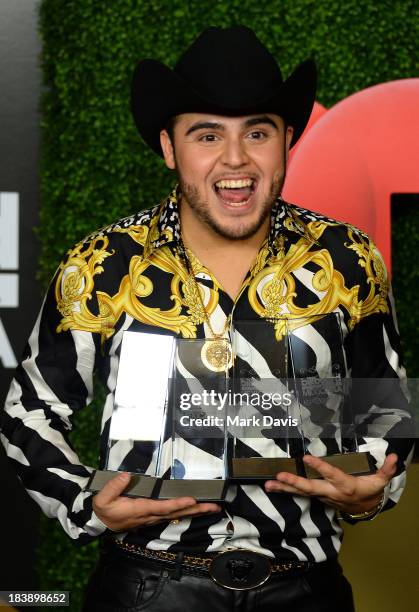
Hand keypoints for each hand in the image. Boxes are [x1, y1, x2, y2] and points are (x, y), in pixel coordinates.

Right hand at [92, 472, 220, 530]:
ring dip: (196, 512)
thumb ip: (114, 487)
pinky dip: (188, 512)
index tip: (192, 500)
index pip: (162, 507)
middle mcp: (151, 515)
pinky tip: (198, 509)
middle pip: (177, 514)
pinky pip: (174, 515)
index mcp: (140, 509)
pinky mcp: (155, 516)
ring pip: (178, 515)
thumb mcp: (103, 499)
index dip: (177, 504)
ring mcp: (154, 517)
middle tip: (215, 507)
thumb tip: (126, 476)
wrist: (102, 522)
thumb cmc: (105, 509)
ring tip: (214, 508)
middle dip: (196, 510)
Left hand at [264, 453, 397, 513]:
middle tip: (278, 477)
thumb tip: (393, 456)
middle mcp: (330, 492)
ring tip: (268, 485)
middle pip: (310, 488)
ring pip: (301, 493)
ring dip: (284, 489)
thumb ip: (386, 469)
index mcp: (345, 485)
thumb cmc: (369, 490)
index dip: (319, 467)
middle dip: (294, 483)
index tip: (306, 457)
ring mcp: (322, 496)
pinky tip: (272, 487)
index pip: (331, 475)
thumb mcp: (380, 481)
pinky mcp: (316, 497)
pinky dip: (286, 491)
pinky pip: (299, 494)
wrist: (365, 508)